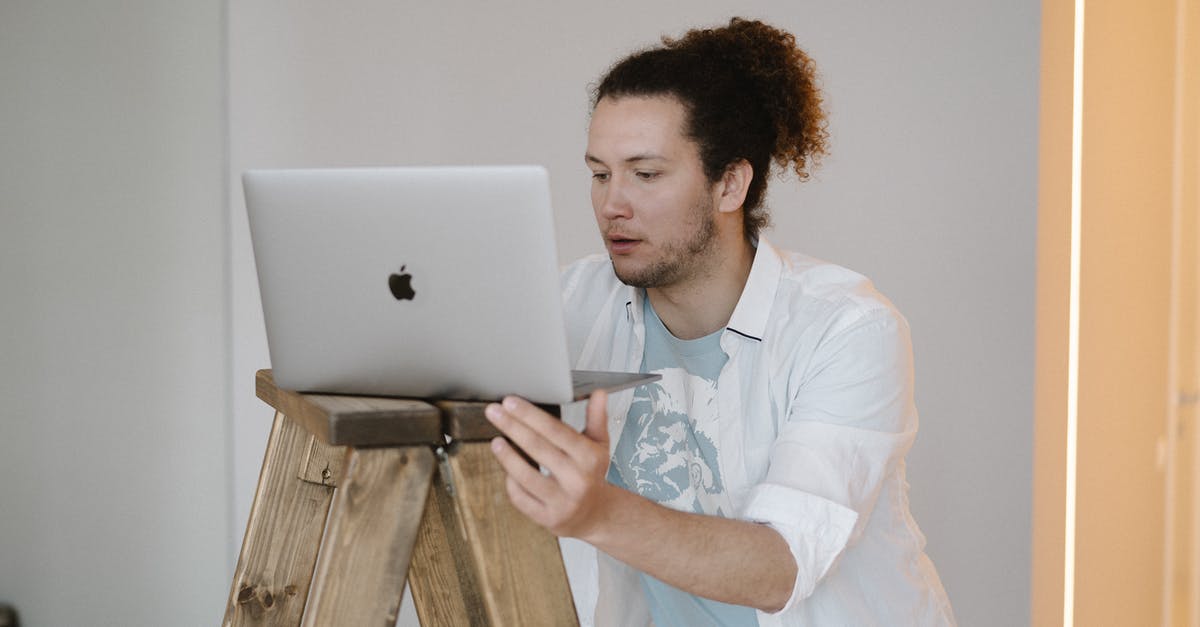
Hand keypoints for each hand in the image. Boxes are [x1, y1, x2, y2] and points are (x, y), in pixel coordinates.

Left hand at [484, 390, 616, 539]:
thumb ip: (597, 418)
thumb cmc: (592, 473)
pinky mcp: (548, 519)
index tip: (510, 402)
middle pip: (537, 447)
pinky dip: (511, 482)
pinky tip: (506, 469)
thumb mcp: (599, 445)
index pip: (555, 430)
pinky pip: (521, 498)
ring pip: (525, 475)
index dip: (530, 415)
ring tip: (495, 441)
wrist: (597, 515)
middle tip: (493, 412)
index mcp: (589, 458)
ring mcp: (562, 502)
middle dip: (512, 426)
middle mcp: (577, 480)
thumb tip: (599, 393)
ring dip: (507, 456)